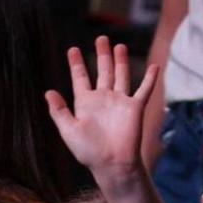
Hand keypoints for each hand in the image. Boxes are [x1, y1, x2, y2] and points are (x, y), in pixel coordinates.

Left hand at [46, 36, 158, 181]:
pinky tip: (154, 67)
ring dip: (120, 61)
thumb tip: (48, 92)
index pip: (80, 78)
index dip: (76, 64)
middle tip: (101, 38)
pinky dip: (150, 79)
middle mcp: (103, 99)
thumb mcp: (69, 131)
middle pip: (102, 71)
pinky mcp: (135, 108)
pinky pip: (144, 90)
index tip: (72, 50)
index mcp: (86, 103)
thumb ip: (59, 111)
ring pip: (121, 75)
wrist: (112, 164)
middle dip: (102, 55)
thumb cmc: (89, 152)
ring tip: (119, 46)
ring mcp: (120, 102)